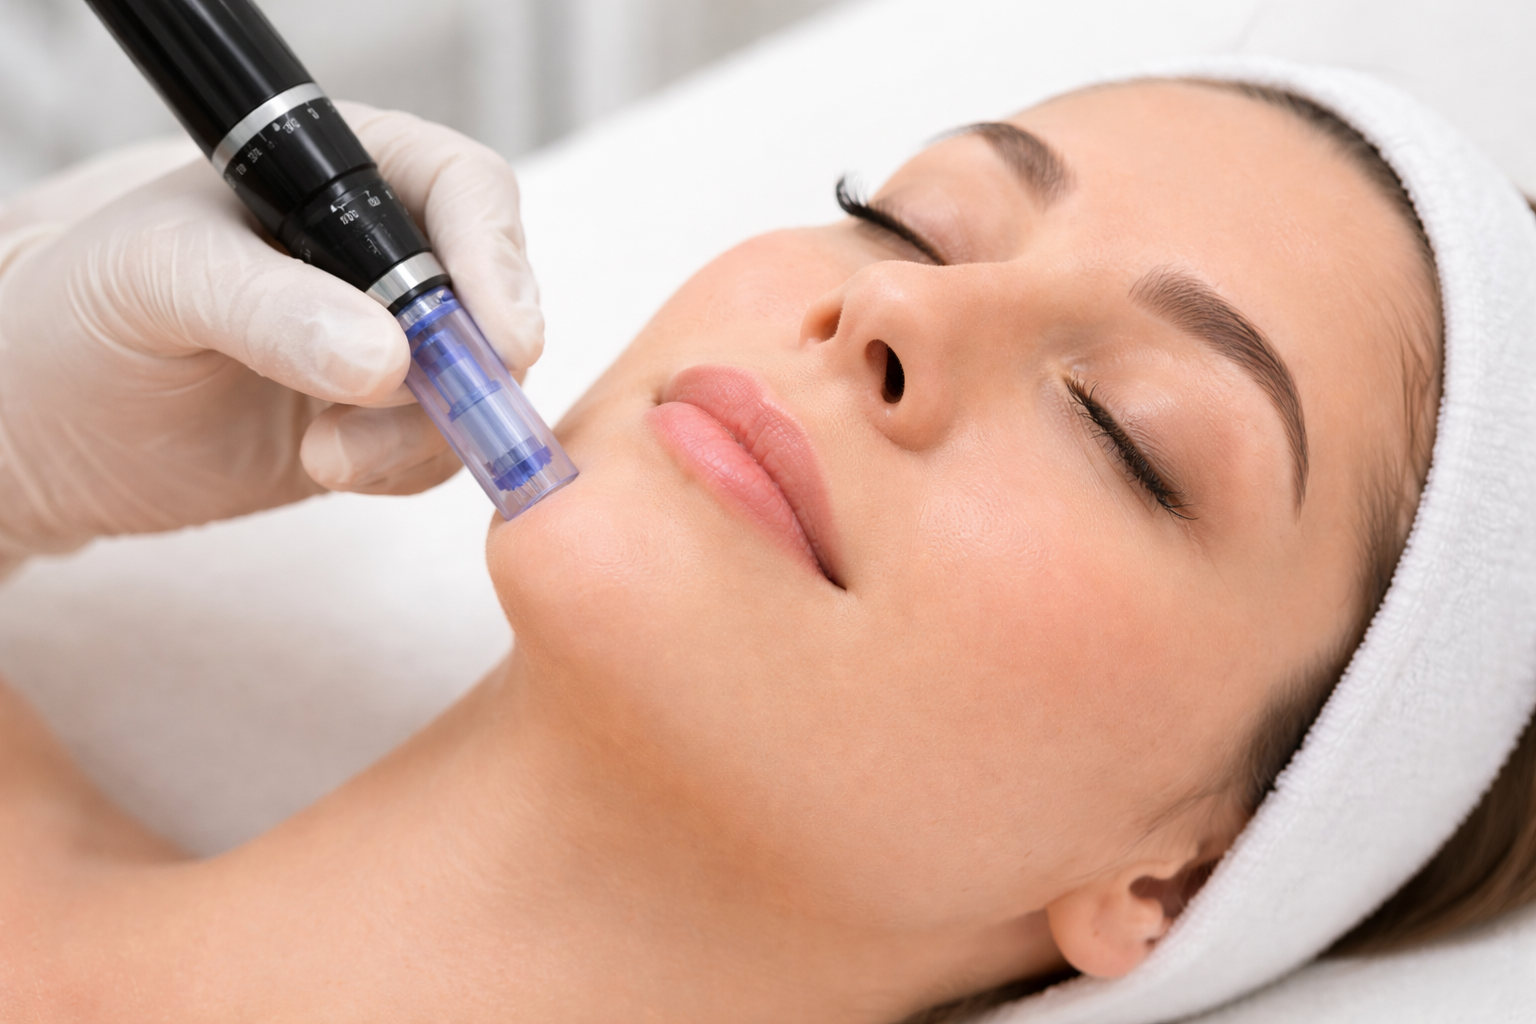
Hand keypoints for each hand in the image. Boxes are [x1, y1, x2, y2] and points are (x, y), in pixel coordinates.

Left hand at [0, 104, 542, 569]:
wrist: (51, 425)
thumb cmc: (83, 312)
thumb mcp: (158, 278)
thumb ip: (268, 306)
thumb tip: (386, 357)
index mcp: (338, 173)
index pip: (464, 189)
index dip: (495, 257)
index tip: (500, 339)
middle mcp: (381, 254)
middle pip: (494, 293)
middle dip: (470, 362)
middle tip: (428, 410)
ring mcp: (390, 342)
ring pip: (478, 384)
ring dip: (423, 432)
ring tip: (328, 455)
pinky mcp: (383, 422)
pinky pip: (441, 449)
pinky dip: (404, 471)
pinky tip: (328, 467)